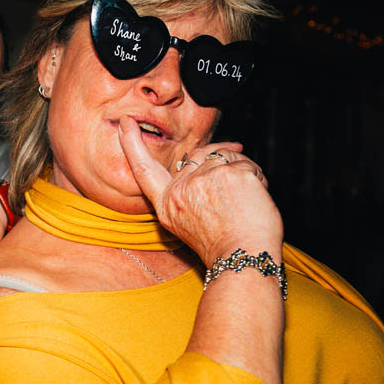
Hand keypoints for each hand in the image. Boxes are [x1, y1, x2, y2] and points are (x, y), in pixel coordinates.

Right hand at [118, 117, 281, 261]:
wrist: (244, 260)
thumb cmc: (224, 246)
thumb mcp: (189, 223)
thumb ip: (187, 191)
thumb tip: (205, 154)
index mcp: (167, 205)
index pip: (145, 170)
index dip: (133, 144)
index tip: (126, 123)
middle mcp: (181, 190)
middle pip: (200, 156)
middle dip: (221, 166)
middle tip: (235, 195)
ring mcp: (204, 179)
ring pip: (226, 156)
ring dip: (243, 173)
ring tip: (245, 202)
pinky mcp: (230, 173)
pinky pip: (247, 162)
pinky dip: (257, 177)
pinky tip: (255, 198)